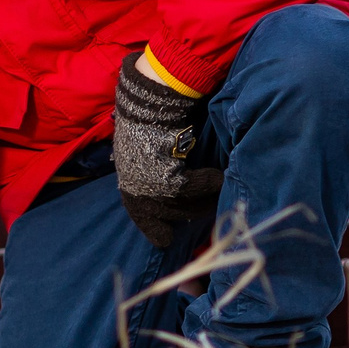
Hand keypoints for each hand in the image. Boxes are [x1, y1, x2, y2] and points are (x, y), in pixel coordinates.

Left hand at [110, 50, 221, 248]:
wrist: (145, 108)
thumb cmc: (143, 127)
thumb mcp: (137, 156)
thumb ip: (147, 175)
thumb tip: (166, 191)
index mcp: (129, 188)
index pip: (141, 217)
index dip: (154, 228)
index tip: (165, 240)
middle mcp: (138, 193)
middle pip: (170, 214)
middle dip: (189, 212)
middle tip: (206, 207)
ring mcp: (153, 190)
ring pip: (187, 206)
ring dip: (205, 201)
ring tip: (217, 191)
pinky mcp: (171, 181)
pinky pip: (198, 188)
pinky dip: (211, 183)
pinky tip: (219, 177)